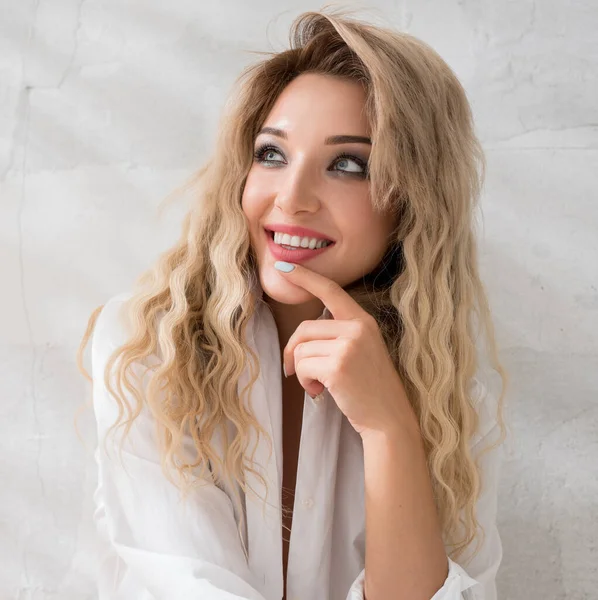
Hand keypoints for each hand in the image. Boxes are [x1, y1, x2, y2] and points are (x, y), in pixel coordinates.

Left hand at [277, 261, 418, 437]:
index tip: (284, 265)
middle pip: (305, 329)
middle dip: (293, 351)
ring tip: (320, 386)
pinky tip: (320, 392)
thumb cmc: (369, 388)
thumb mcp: (361, 351)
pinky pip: (302, 366)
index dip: (306, 277)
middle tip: (294, 371)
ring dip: (302, 372)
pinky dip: (304, 382)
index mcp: (363, 321)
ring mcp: (349, 346)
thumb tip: (299, 339)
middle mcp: (358, 328)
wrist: (388, 419)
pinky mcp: (338, 366)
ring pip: (301, 350)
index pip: (331, 291)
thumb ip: (338, 335)